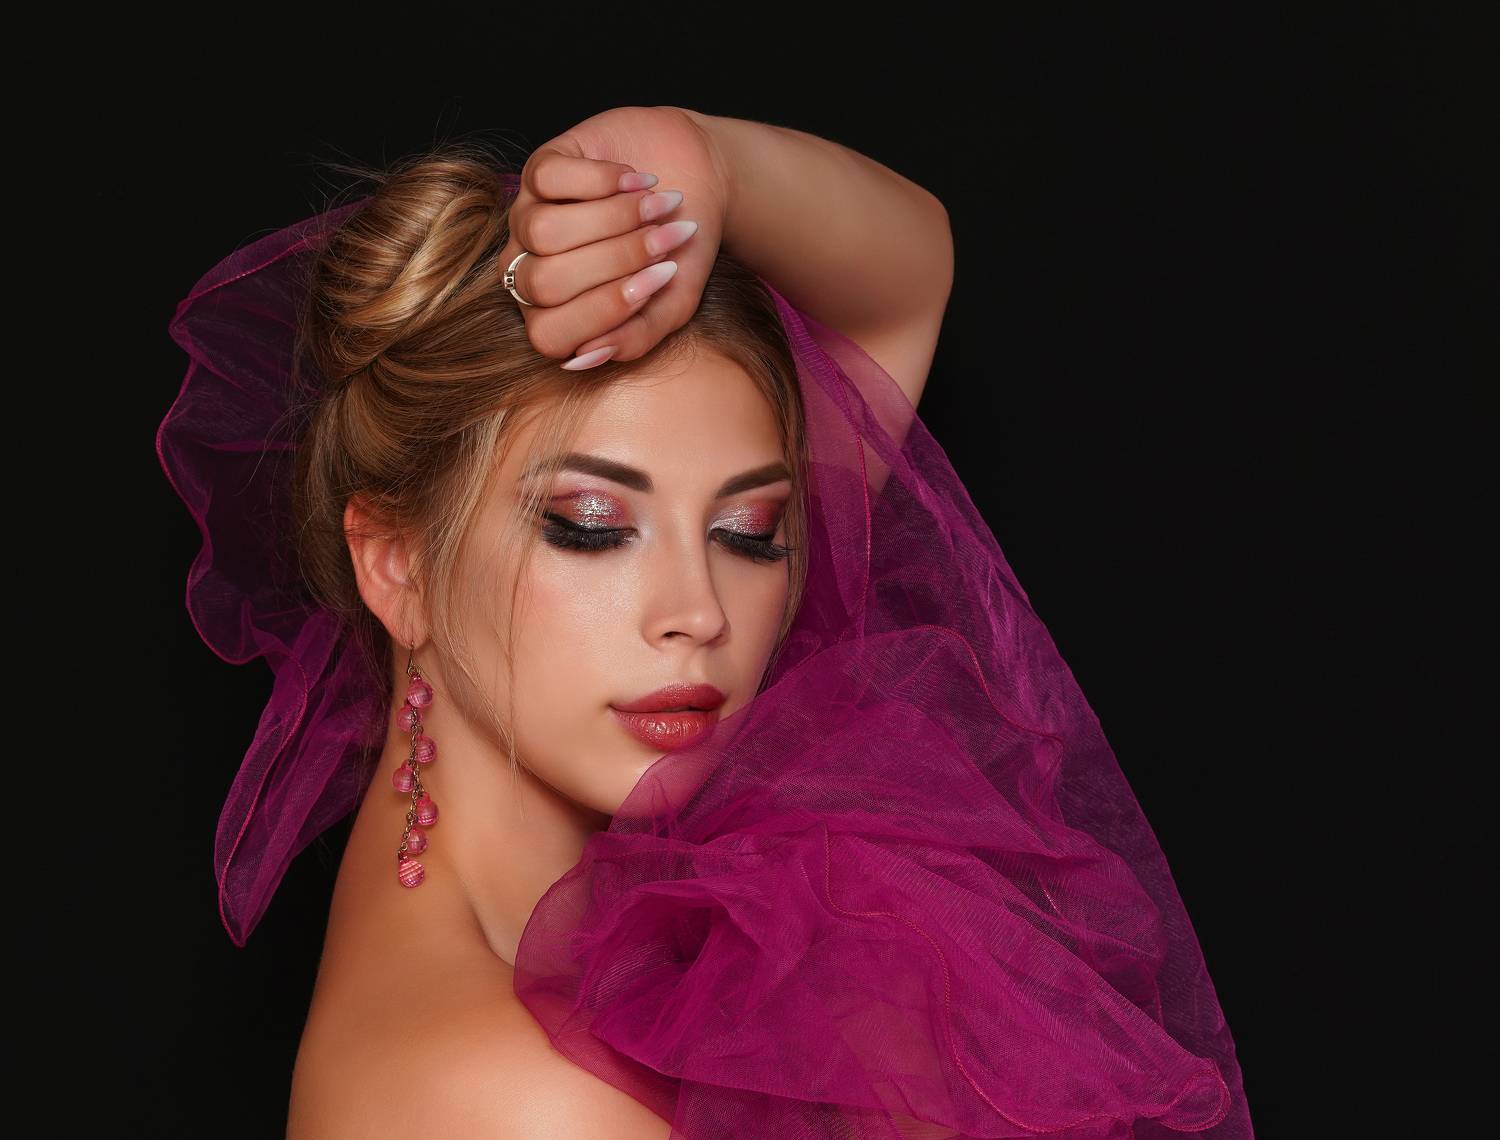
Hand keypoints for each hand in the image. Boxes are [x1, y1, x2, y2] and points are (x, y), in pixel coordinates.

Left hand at [500, 105, 729, 368]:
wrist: (698, 183)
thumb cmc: (678, 252)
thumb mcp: (671, 304)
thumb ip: (635, 338)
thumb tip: (585, 358)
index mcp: (554, 316)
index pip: (550, 334)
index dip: (604, 311)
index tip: (663, 280)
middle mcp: (530, 270)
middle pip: (546, 282)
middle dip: (615, 261)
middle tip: (664, 241)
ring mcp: (527, 218)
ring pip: (544, 231)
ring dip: (612, 218)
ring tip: (657, 206)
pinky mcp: (538, 168)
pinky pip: (549, 179)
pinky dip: (601, 179)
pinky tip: (636, 181)